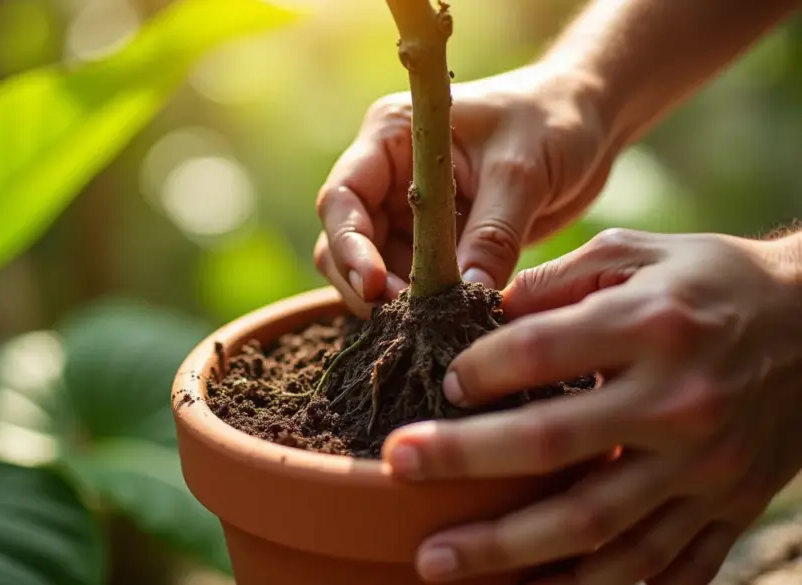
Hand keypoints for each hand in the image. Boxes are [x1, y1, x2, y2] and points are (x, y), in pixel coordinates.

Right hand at [314, 63, 613, 316]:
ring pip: (374, 268)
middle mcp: (387, 174)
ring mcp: (406, 209)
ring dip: (396, 300)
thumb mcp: (523, 173)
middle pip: (346, 240)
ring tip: (436, 324)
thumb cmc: (553, 121)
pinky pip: (412, 279)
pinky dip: (424, 304)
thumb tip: (466, 296)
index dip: (349, 245)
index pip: (342, 197)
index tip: (374, 286)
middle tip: (408, 320)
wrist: (590, 120)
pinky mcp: (432, 240)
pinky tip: (449, 321)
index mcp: (391, 137)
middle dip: (368, 283)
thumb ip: (492, 235)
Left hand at [382, 228, 801, 583]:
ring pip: (596, 529)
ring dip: (510, 552)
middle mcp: (678, 402)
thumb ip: (557, 282)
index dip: (478, 370)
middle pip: (552, 446)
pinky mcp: (726, 511)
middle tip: (397, 468)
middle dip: (463, 462)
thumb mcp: (638, 251)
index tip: (441, 385)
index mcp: (652, 326)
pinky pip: (660, 568)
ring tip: (437, 561)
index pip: (540, 351)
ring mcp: (705, 469)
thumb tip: (478, 311)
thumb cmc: (711, 280)